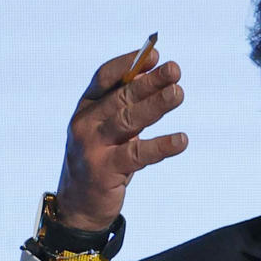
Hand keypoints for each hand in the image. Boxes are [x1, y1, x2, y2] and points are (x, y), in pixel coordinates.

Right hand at [54, 45, 189, 230]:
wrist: (79, 206)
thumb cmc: (101, 160)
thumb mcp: (109, 129)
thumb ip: (125, 104)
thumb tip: (153, 73)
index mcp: (85, 108)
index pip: (104, 78)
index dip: (129, 65)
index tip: (155, 55)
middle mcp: (85, 124)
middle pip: (121, 97)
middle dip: (150, 82)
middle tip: (175, 71)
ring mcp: (92, 147)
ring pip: (128, 121)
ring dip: (156, 105)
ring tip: (178, 94)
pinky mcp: (104, 171)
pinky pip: (138, 155)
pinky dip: (161, 146)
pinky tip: (181, 140)